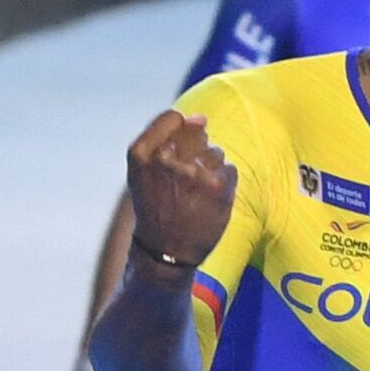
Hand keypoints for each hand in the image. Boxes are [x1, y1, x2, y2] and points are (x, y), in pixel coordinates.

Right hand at [125, 109, 236, 267]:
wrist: (166, 253)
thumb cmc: (156, 206)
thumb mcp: (144, 170)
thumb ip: (166, 137)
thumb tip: (201, 117)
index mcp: (140, 153)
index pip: (171, 117)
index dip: (179, 133)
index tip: (177, 153)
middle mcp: (164, 159)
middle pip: (196, 135)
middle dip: (195, 155)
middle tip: (183, 186)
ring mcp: (192, 171)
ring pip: (215, 152)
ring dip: (210, 171)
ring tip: (195, 196)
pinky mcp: (218, 185)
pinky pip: (229, 169)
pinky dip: (224, 185)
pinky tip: (209, 203)